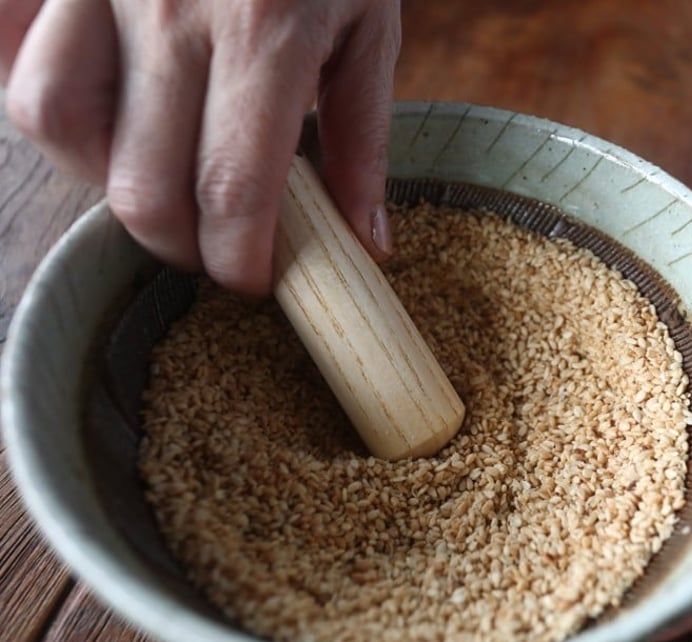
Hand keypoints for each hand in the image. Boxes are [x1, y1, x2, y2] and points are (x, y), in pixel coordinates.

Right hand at [2, 0, 399, 294]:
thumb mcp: (370, 29)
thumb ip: (363, 140)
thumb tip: (366, 242)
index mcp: (267, 32)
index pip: (232, 193)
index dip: (236, 261)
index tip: (251, 279)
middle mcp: (172, 8)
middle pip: (139, 184)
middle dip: (178, 243)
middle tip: (211, 244)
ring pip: (51, 121)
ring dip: (102, 177)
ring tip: (155, 175)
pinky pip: (11, 50)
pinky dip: (42, 95)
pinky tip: (101, 110)